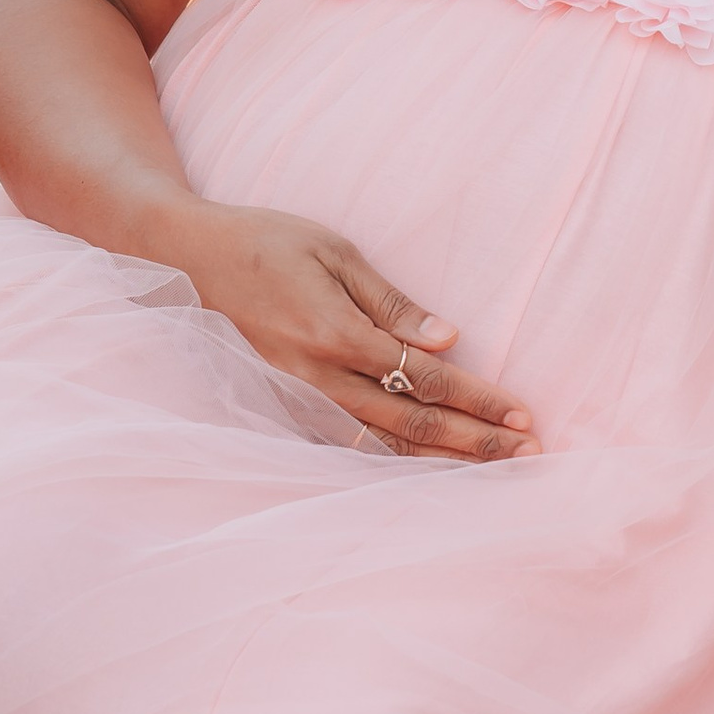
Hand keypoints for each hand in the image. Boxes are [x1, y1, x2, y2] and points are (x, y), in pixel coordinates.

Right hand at [165, 200, 536, 460]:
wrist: (186, 260)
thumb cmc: (265, 243)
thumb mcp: (334, 253)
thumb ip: (391, 303)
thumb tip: (448, 339)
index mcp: (338, 334)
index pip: (425, 378)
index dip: (478, 400)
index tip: (521, 415)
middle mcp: (320, 378)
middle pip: (413, 423)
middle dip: (476, 442)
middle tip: (528, 454)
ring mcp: (300, 400)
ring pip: (383, 443)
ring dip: (444, 459)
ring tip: (495, 469)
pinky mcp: (287, 407)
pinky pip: (348, 444)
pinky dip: (394, 461)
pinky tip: (430, 471)